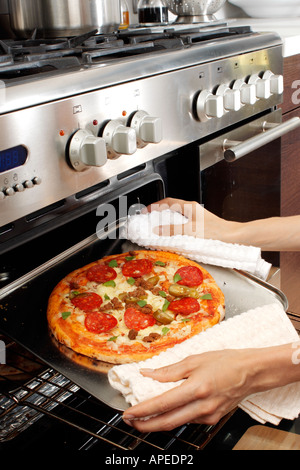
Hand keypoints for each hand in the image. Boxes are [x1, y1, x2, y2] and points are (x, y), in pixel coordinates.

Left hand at [122, 350, 253, 431]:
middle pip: (167, 422)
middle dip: (145, 425)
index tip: (129, 413)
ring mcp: (208, 416)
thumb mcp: (195, 360)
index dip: (143, 411)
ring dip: (159, 422)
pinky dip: (175, 417)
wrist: (251, 372)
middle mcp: (202, 407)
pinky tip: (168, 410)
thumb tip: (148, 373)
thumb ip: (169, 370)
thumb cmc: (225, 362)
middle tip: (131, 421)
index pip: (163, 404)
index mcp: (196, 389)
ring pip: (177, 423)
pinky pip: (189, 420)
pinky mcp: (213, 419)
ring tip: (145, 415)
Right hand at [146, 197, 236, 241]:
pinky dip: (174, 226)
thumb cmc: (215, 232)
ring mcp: (196, 216)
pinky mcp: (199, 224)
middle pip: (171, 207)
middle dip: (159, 212)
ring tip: (159, 226)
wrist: (232, 236)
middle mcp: (192, 209)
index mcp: (189, 206)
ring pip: (177, 214)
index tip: (146, 211)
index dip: (155, 205)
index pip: (167, 201)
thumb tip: (157, 230)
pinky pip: (182, 222)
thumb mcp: (190, 231)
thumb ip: (172, 230)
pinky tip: (173, 234)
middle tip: (150, 218)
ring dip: (167, 219)